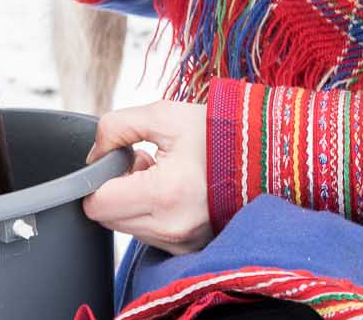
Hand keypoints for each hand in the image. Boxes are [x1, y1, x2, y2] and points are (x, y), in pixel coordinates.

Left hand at [81, 102, 211, 255]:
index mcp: (165, 194)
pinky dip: (151, 213)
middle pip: (108, 219)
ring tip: (163, 174)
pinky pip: (149, 234)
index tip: (117, 159)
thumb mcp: (164, 115)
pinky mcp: (190, 248)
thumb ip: (116, 128)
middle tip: (145, 161)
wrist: (267, 152)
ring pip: (127, 228)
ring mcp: (183, 243)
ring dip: (133, 201)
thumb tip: (95, 154)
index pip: (98, 205)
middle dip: (116, 188)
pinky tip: (173, 190)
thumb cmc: (218, 131)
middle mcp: (173, 228)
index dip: (98, 178)